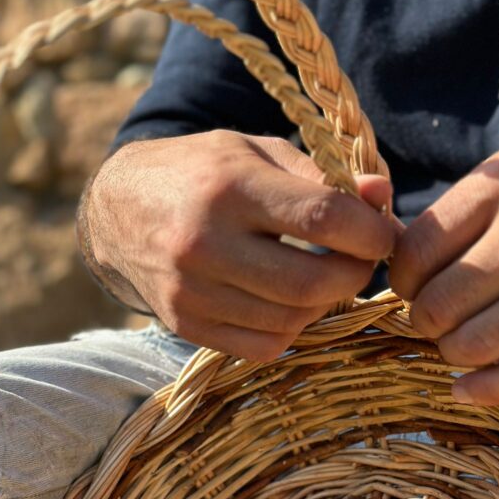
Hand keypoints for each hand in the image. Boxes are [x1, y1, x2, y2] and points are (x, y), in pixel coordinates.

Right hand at [84, 130, 394, 360]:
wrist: (116, 211)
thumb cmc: (197, 172)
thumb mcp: (255, 152)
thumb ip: (320, 175)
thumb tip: (383, 197)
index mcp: (229, 187)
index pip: (323, 220)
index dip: (371, 232)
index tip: (382, 233)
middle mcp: (205, 242)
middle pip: (312, 282)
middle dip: (355, 274)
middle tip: (360, 259)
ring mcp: (191, 290)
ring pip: (291, 320)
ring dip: (324, 303)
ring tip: (322, 276)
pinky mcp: (184, 324)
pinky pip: (262, 346)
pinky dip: (290, 328)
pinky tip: (288, 301)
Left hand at [389, 132, 498, 404]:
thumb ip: (444, 217)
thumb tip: (381, 247)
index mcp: (498, 193)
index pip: (416, 255)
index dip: (400, 279)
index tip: (413, 281)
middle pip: (440, 305)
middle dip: (424, 318)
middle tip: (436, 311)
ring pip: (475, 344)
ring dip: (452, 350)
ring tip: (459, 336)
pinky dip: (486, 389)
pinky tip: (464, 389)